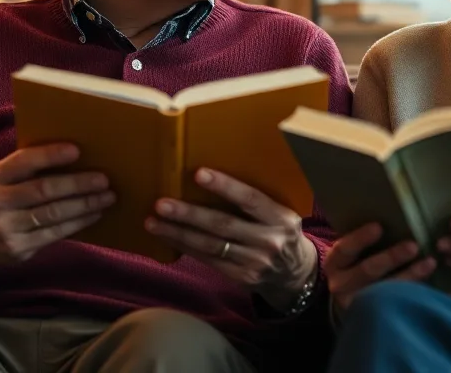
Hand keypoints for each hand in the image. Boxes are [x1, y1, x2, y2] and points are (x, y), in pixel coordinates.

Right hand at [0, 143, 113, 276]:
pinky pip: (54, 234)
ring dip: (85, 205)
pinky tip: (93, 215)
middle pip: (43, 190)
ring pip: (53, 215)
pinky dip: (78, 224)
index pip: (23, 162)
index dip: (50, 155)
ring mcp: (5, 230)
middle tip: (104, 179)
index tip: (77, 150)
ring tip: (107, 197)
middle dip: (78, 184)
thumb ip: (26, 168)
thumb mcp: (0, 177)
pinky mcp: (17, 250)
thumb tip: (75, 156)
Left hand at [145, 168, 316, 310]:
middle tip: (162, 204)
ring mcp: (255, 262)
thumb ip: (258, 203)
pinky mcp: (241, 278)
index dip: (224, 186)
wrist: (296, 275)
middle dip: (189, 214)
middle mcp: (269, 241)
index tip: (198, 174)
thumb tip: (212, 178)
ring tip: (153, 221)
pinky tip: (168, 238)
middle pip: (223, 225)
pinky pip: (208, 261)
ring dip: (178, 233)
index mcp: (282, 218)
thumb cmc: (281, 233)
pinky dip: (185, 248)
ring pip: (210, 246)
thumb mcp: (281, 215)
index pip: (250, 199)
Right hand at [323, 223, 435, 312]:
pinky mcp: (375, 317)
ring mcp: (358, 304)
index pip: (345, 249)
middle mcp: (342, 285)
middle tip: (413, 245)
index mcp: (335, 263)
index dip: (361, 238)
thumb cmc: (355, 265)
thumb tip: (391, 210)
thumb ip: (362, 240)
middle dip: (392, 257)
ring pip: (385, 290)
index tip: (379, 227)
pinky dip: (414, 293)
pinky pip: (396, 305)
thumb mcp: (350, 254)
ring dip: (410, 275)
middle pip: (368, 271)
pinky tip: (430, 282)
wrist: (349, 299)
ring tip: (429, 262)